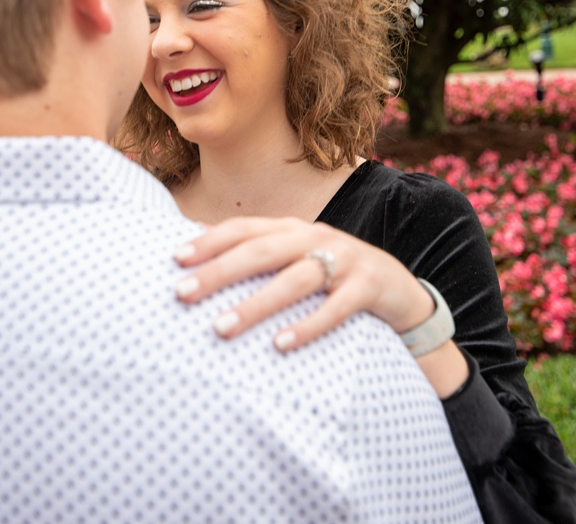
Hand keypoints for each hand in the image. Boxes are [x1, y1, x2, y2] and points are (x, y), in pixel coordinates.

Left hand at [172, 217, 436, 351]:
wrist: (400, 289)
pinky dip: (307, 326)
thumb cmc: (333, 277)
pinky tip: (280, 345)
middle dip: (219, 272)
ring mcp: (345, 259)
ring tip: (221, 328)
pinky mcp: (368, 287)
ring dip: (256, 304)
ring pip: (295, 280)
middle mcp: (316, 237)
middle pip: (261, 252)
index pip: (244, 229)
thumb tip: (196, 252)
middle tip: (182, 294)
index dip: (210, 241)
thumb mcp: (296, 259)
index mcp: (293, 229)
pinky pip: (336, 308)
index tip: (174, 260)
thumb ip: (257, 254)